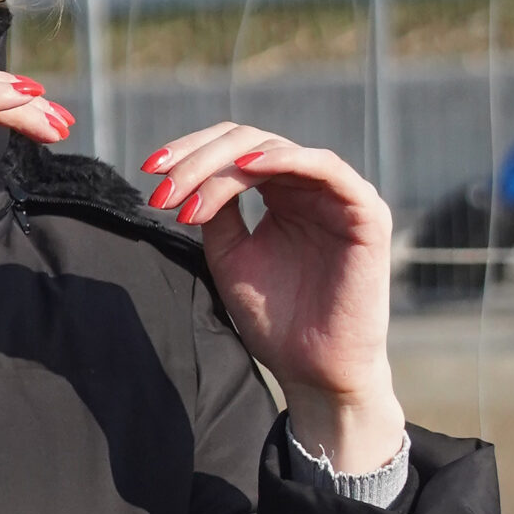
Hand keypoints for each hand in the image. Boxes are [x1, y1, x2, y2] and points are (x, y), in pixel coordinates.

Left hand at [143, 122, 403, 474]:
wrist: (314, 372)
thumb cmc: (276, 320)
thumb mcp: (230, 255)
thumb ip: (216, 210)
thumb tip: (184, 174)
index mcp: (282, 193)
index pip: (232, 149)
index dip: (188, 152)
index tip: (147, 172)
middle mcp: (310, 186)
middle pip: (248, 141)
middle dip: (196, 160)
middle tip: (162, 192)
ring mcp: (339, 195)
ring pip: (276, 148)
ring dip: (223, 165)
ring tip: (189, 197)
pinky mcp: (365, 212)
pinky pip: (326, 166)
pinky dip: (284, 159)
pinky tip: (246, 169)